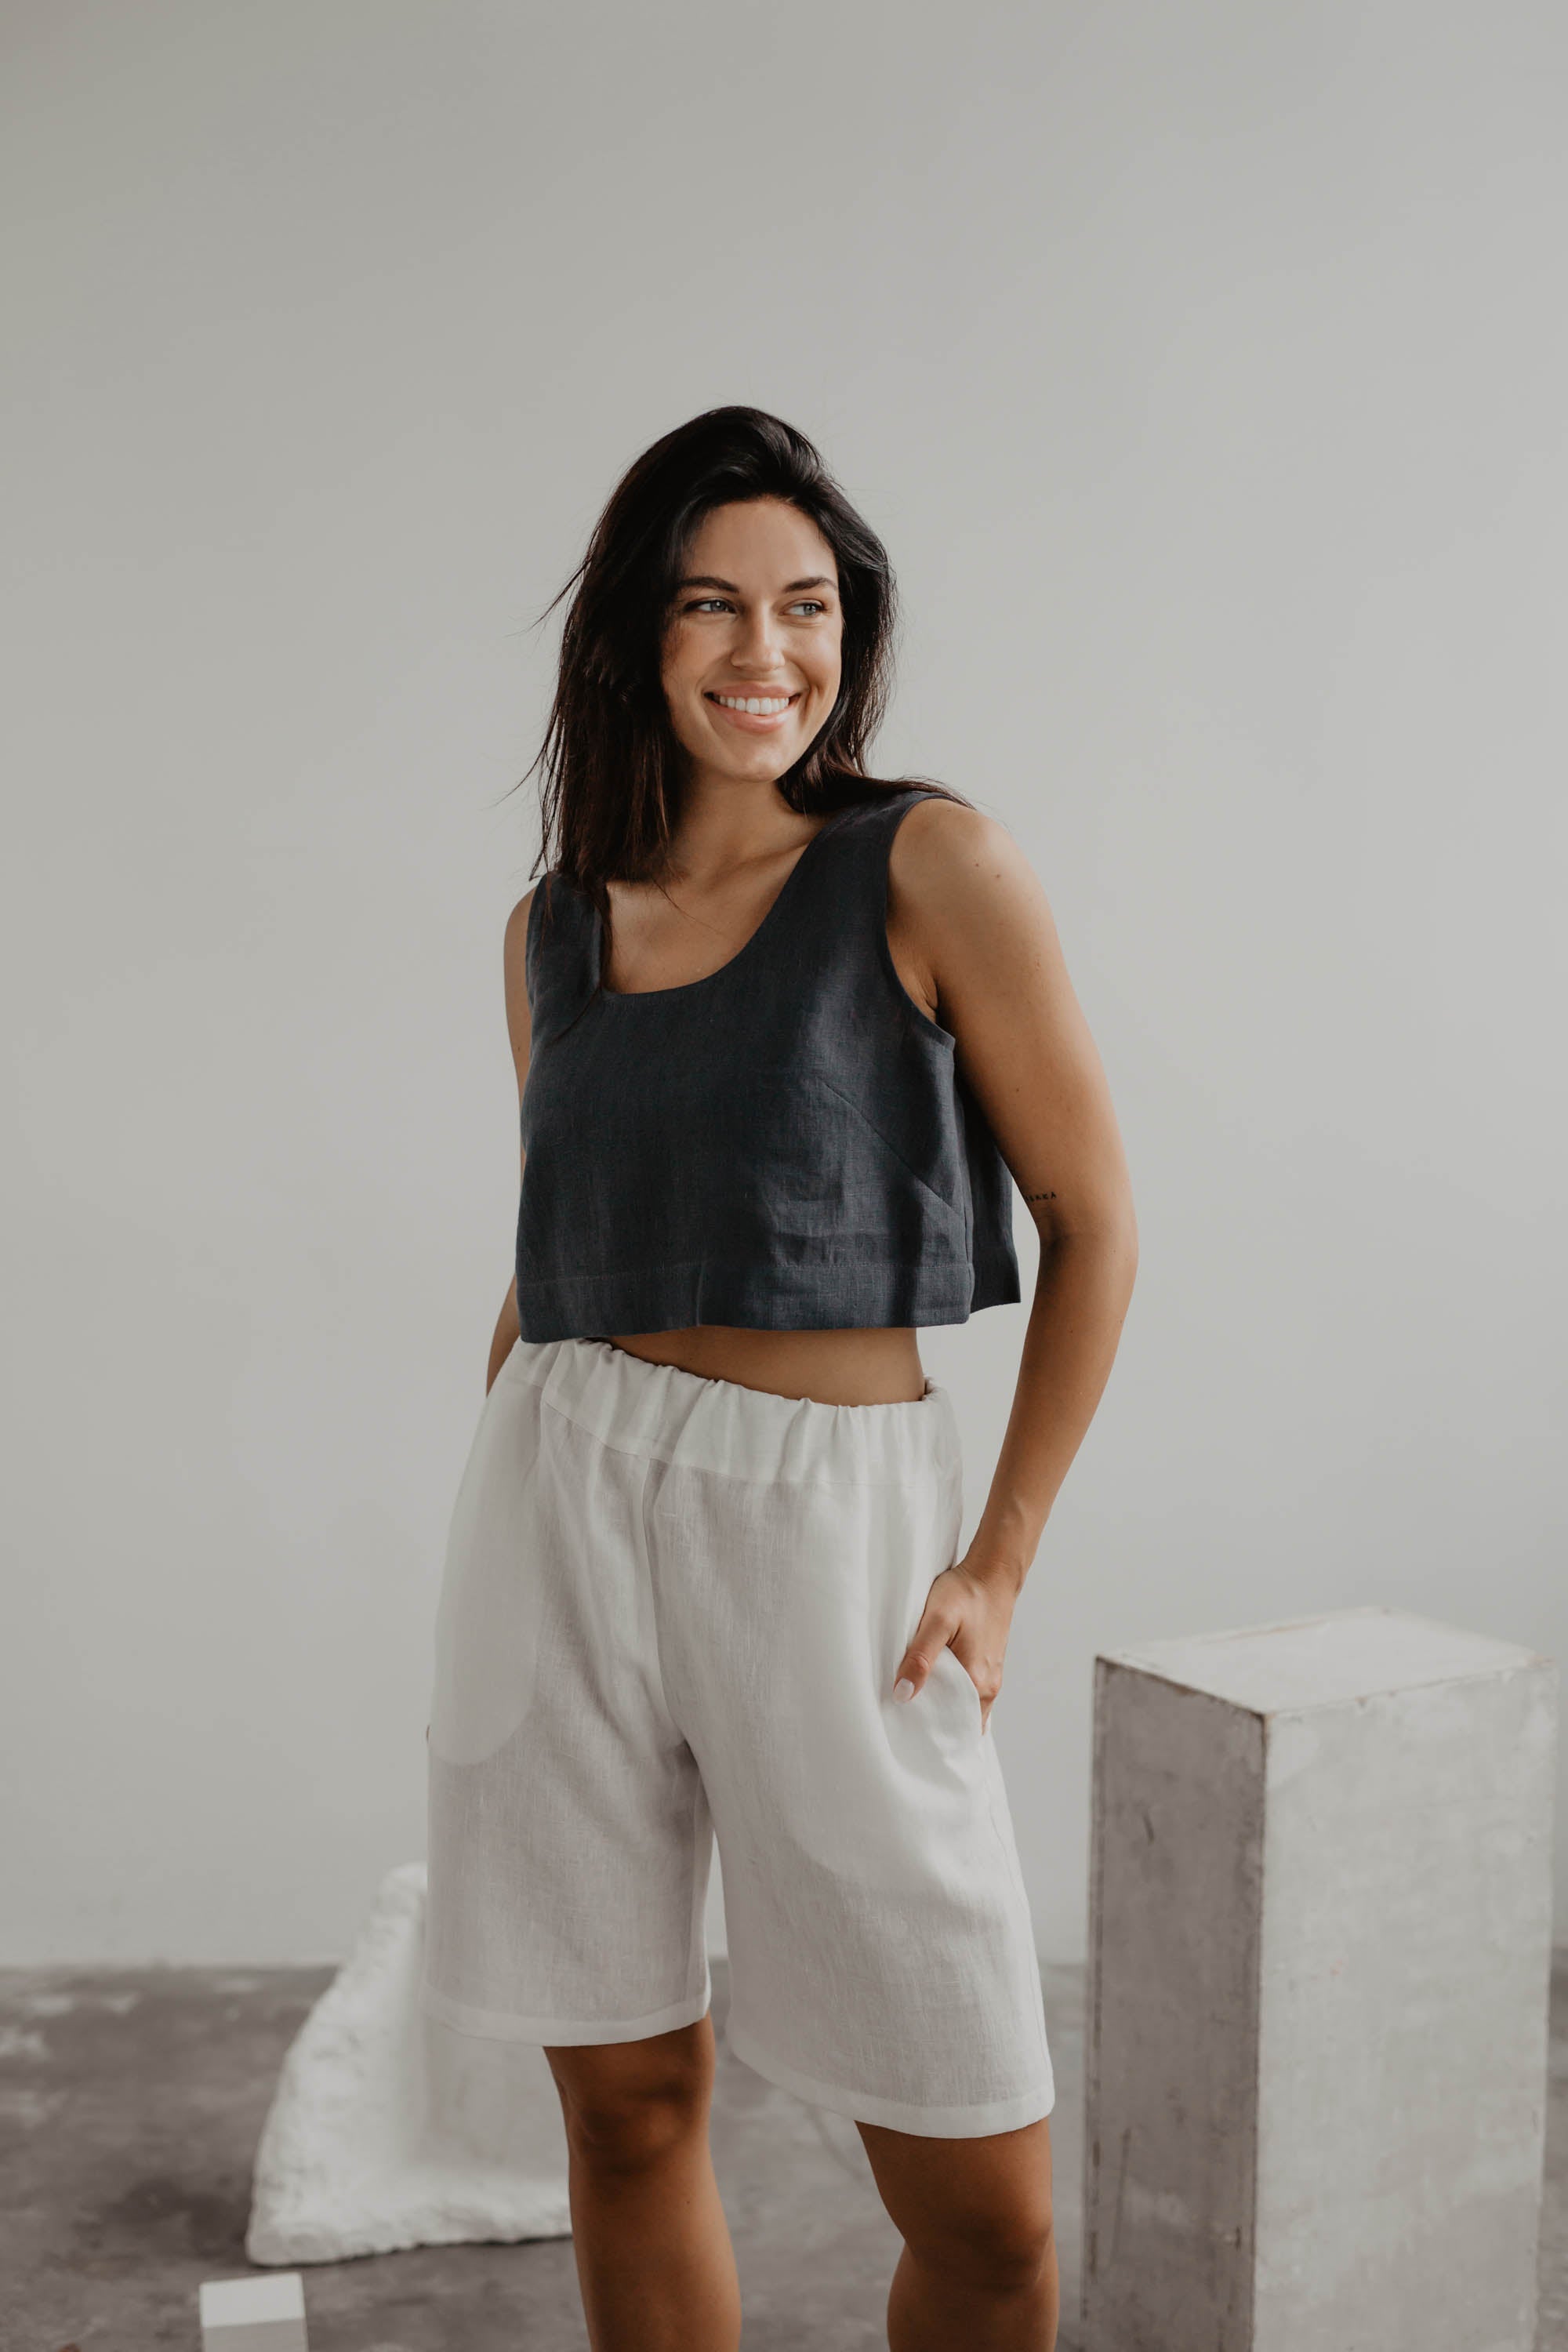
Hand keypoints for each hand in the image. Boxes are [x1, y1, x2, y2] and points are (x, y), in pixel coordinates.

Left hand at [893, 1558, 1016, 1731]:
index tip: (905, 1733)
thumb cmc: (965, 1593)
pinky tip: (934, 1686)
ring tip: (915, 1706)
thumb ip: (921, 1657)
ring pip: (964, 1707)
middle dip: (934, 1726)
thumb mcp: (936, 1621)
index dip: (928, 1733)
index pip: (953, 1728)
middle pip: (958, 1722)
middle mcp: (989, 1687)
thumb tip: (903, 1694)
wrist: (992, 1573)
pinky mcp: (988, 1666)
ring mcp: (991, 1677)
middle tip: (904, 1724)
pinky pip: (969, 1693)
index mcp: (978, 1683)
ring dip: (942, 1709)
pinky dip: (952, 1695)